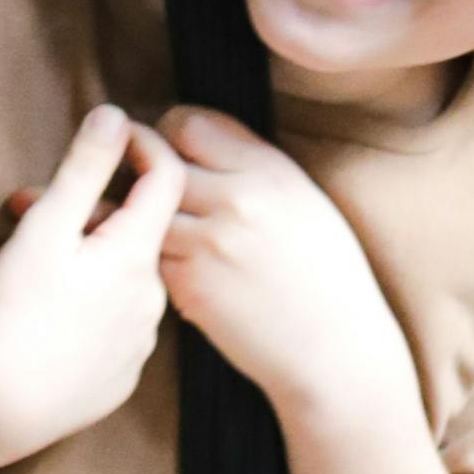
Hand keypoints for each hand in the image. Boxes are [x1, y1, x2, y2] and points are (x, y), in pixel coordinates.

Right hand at [0, 104, 186, 461]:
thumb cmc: (15, 309)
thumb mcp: (46, 226)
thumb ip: (85, 167)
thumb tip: (115, 115)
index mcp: (138, 256)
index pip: (166, 181)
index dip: (145, 147)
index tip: (118, 134)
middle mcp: (153, 301)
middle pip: (138, 237)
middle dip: (94, 214)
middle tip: (34, 209)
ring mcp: (139, 346)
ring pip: (125, 285)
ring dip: (91, 266)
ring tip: (35, 268)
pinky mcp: (119, 381)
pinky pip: (115, 331)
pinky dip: (92, 312)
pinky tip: (53, 317)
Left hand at [154, 107, 419, 441]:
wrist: (335, 350)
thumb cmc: (325, 275)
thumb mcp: (303, 201)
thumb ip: (252, 165)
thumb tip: (196, 140)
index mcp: (270, 170)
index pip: (190, 123)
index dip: (171, 133)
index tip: (171, 149)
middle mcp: (239, 200)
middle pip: (156, 158)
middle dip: (144, 167)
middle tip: (143, 183)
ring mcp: (210, 244)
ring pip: (142, 208)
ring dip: (139, 215)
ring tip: (147, 225)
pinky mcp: (189, 286)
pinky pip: (149, 255)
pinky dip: (152, 257)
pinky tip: (171, 266)